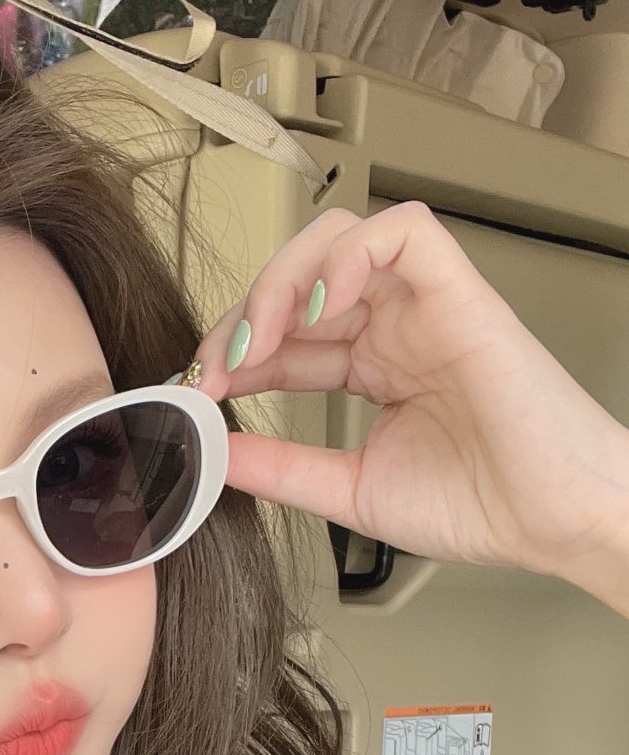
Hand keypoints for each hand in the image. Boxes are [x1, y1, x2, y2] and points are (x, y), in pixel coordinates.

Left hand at [191, 200, 628, 614]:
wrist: (553, 523)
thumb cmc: (482, 506)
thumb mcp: (350, 490)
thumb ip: (281, 467)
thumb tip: (213, 451)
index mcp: (373, 367)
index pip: (285, 333)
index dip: (234, 351)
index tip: (200, 391)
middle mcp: (396, 326)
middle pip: (300, 277)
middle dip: (243, 313)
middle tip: (215, 367)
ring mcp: (427, 305)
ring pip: (339, 236)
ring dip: (283, 279)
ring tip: (259, 339)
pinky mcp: (461, 292)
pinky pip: (404, 231)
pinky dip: (349, 253)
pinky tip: (317, 306)